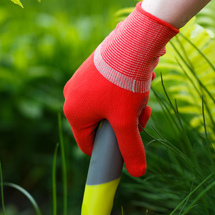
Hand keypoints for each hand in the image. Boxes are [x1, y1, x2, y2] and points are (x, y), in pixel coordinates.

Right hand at [63, 3, 177, 176]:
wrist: (133, 40)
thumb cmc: (125, 83)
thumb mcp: (128, 121)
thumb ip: (131, 149)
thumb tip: (138, 174)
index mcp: (73, 113)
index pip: (88, 145)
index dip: (109, 152)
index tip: (127, 149)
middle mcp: (72, 97)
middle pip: (101, 127)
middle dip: (123, 126)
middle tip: (140, 118)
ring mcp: (81, 81)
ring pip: (107, 110)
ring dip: (127, 110)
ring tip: (142, 99)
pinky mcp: (93, 69)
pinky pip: (108, 92)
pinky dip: (124, 94)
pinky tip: (138, 84)